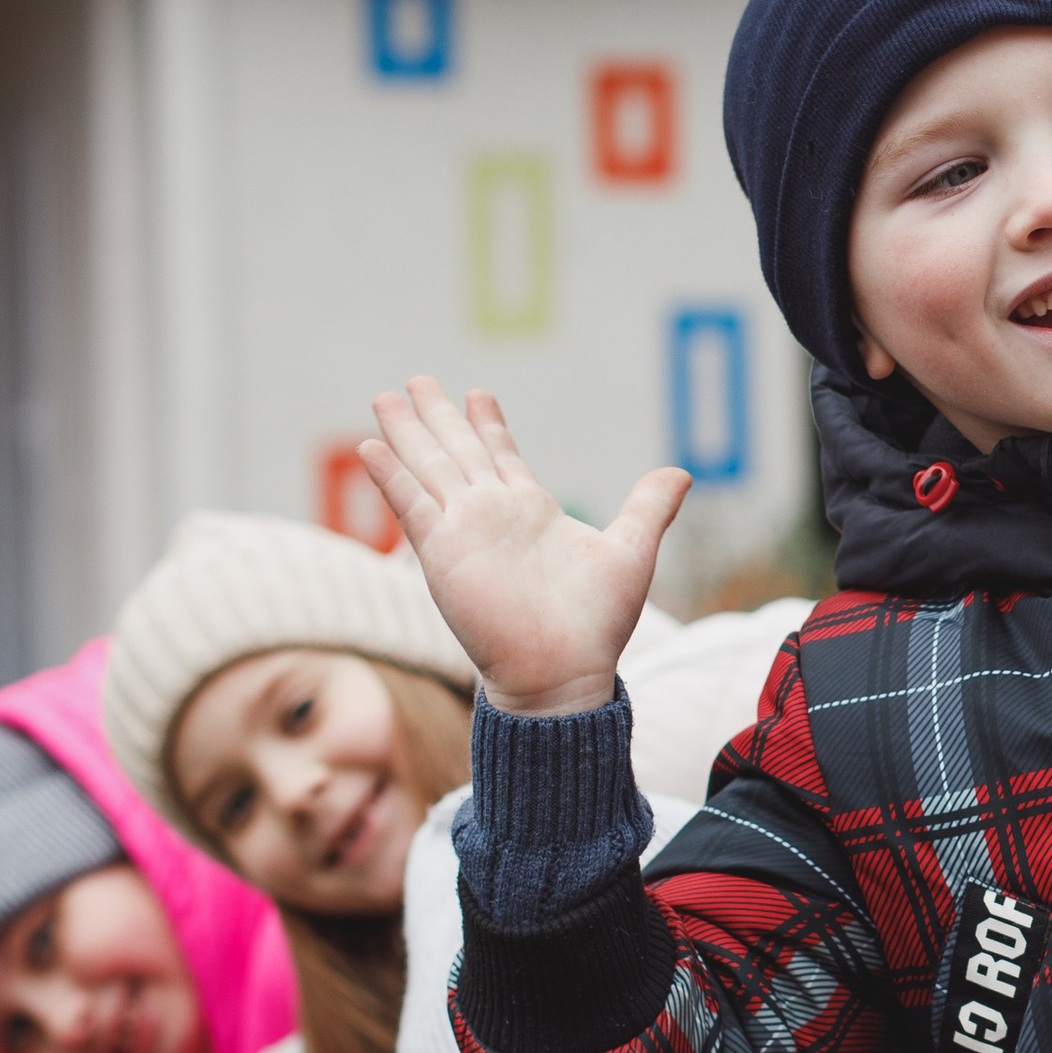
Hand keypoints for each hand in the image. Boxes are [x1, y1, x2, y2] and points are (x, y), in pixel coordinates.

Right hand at [357, 377, 688, 717]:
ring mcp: (463, 531)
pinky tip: (370, 446)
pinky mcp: (442, 553)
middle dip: (438, 416)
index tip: (476, 392)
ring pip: (428, 468)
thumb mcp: (631, 551)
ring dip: (407, 434)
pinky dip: (391, 476)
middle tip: (416, 380)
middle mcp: (492, 515)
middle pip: (458, 452)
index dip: (488, 423)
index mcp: (531, 511)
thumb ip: (648, 507)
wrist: (563, 671)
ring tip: (385, 397)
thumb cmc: (597, 623)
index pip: (502, 455)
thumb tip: (681, 472)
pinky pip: (411, 506)